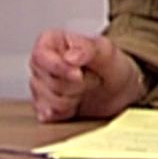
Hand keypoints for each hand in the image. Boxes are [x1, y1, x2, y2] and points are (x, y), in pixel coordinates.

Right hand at [28, 28, 145, 122]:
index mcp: (50, 42)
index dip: (59, 68)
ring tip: (84, 89)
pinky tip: (76, 104)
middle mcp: (40, 64)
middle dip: (75, 85)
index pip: (40, 56)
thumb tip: (71, 56)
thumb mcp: (106, 51)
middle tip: (90, 77)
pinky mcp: (43, 108)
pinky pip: (48, 116)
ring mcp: (39, 87)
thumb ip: (88, 50)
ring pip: (50, 101)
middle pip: (48, 82)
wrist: (118, 89)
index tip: (79, 73)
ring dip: (73, 100)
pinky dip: (67, 113)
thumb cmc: (109, 65)